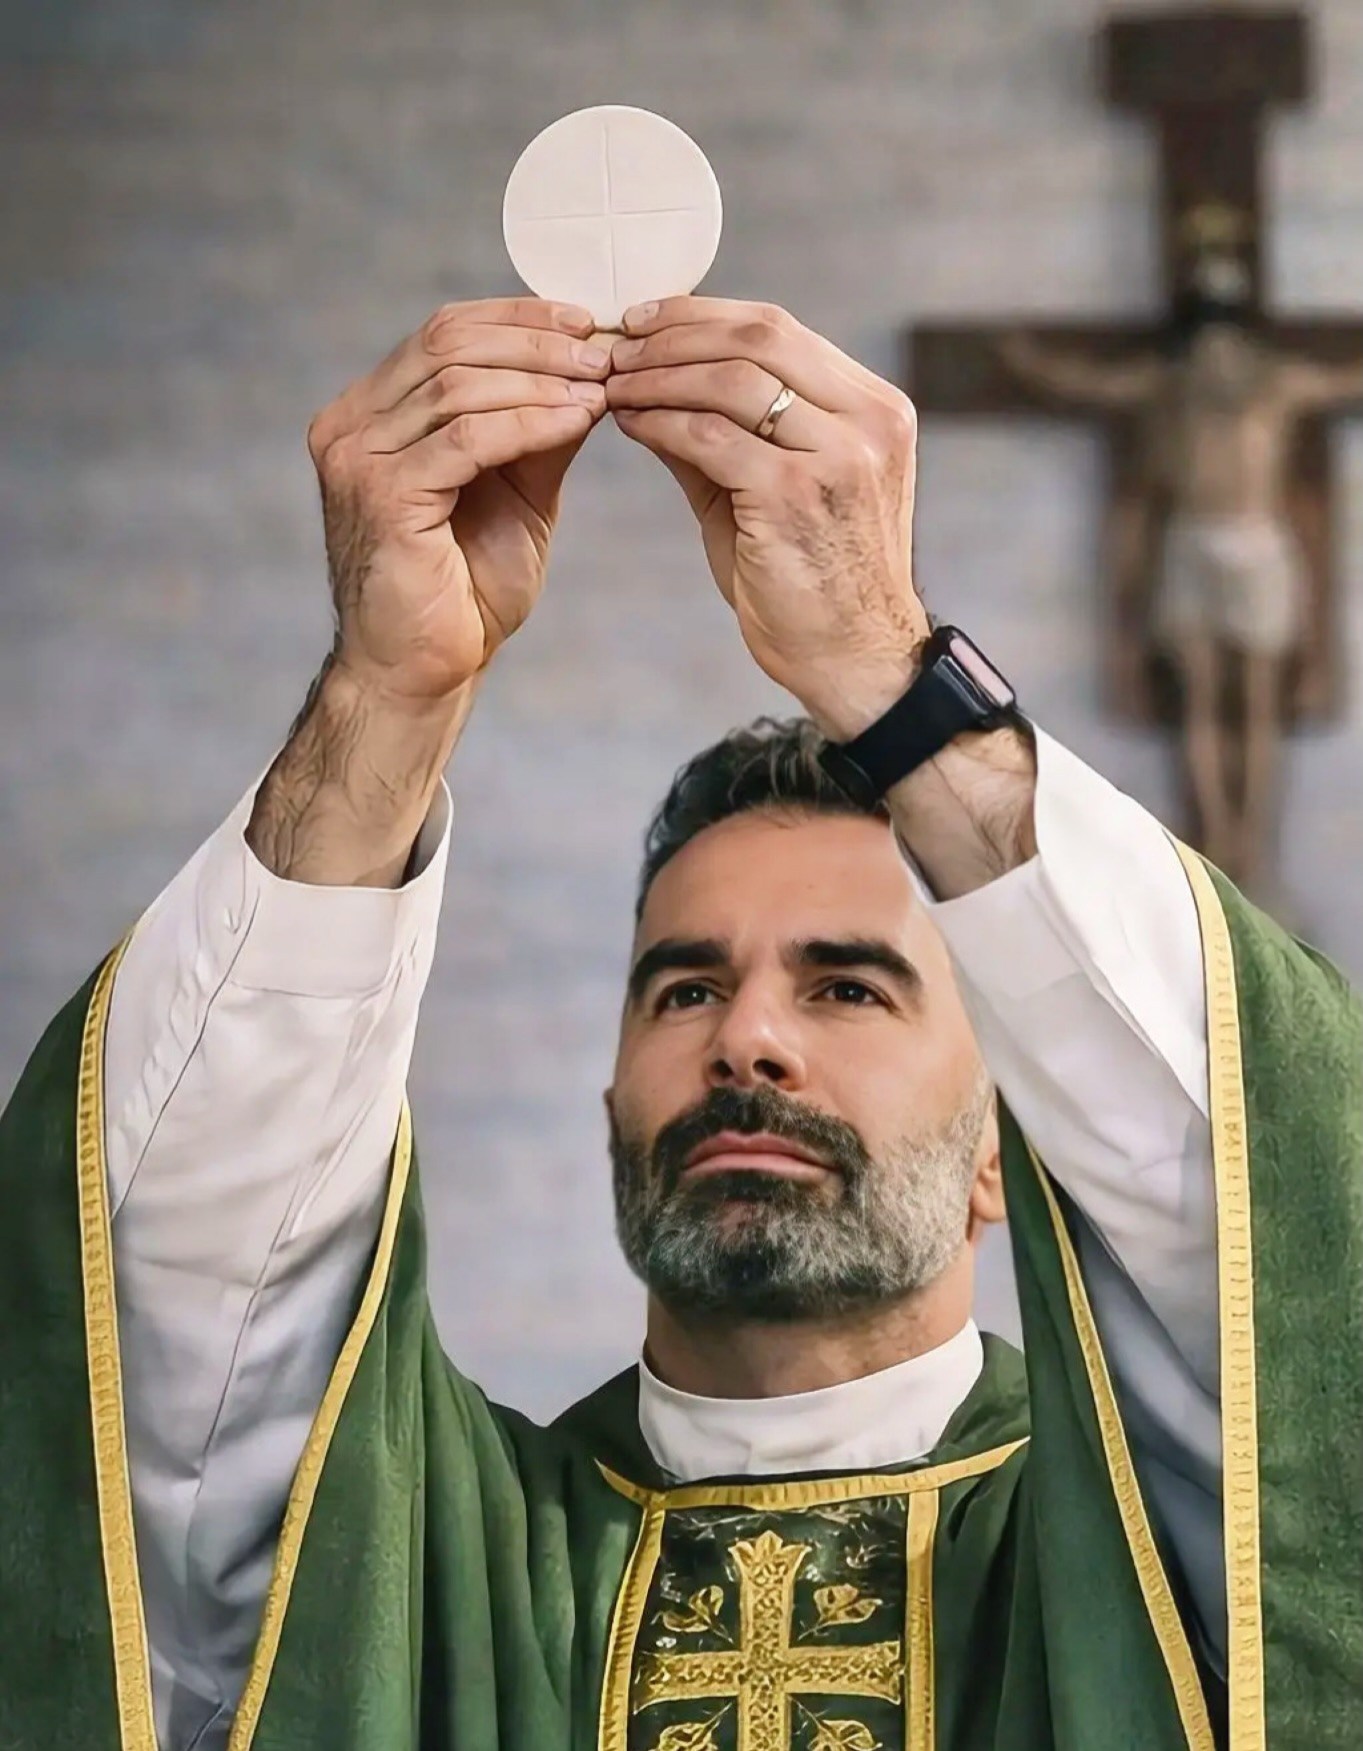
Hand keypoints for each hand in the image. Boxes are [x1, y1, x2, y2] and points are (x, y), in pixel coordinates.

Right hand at [305, 297, 611, 703]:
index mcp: (369, 414)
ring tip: (602, 385)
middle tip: (604, 351)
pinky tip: (579, 420)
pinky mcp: (384, 496)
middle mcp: (350, 427)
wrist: (427, 673)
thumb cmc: (464, 591)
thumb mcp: (514, 488)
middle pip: (449, 346)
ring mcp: (358, 459)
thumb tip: (590, 363)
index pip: (443, 332)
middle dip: (537, 343)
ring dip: (543, 380)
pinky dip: (530, 422)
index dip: (517, 318)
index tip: (585, 320)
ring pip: (460, 387)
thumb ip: (536, 426)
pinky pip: (467, 438)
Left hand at [606, 297, 928, 738]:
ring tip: (612, 384)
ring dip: (659, 374)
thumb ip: (729, 432)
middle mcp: (867, 421)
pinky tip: (629, 424)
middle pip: (758, 336)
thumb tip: (652, 381)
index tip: (643, 320)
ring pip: (730, 379)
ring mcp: (837, 456)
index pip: (779, 328)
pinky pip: (710, 437)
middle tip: (615, 343)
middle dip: (674, 332)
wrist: (856, 662)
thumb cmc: (815, 584)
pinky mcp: (796, 494)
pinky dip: (660, 422)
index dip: (702, 316)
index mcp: (874, 408)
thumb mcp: (781, 492)